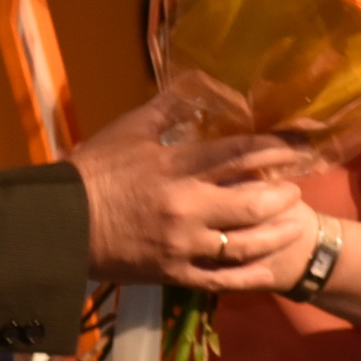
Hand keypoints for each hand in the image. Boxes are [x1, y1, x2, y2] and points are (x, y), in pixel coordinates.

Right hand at [71, 95, 313, 289]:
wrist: (60, 225)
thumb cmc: (93, 171)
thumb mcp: (130, 129)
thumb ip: (170, 107)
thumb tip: (203, 81)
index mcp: (176, 166)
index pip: (240, 154)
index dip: (277, 148)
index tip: (300, 145)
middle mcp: (186, 207)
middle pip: (252, 203)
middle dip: (282, 194)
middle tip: (296, 187)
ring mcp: (182, 245)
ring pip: (245, 244)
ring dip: (275, 233)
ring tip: (291, 223)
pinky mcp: (173, 273)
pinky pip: (220, 279)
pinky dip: (249, 276)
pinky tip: (268, 271)